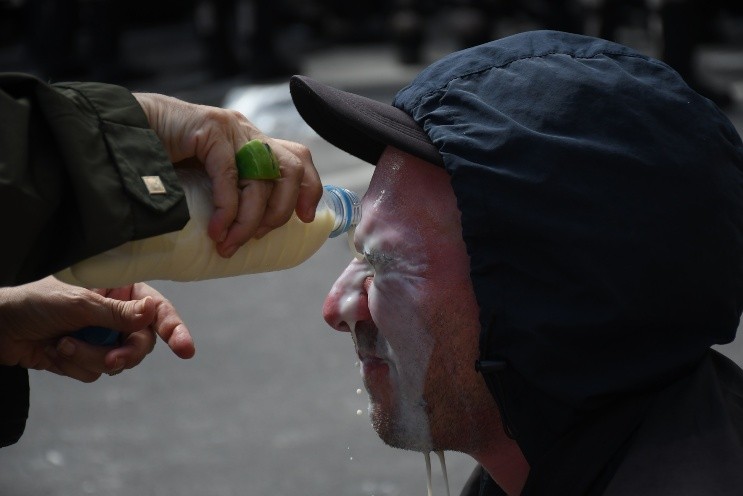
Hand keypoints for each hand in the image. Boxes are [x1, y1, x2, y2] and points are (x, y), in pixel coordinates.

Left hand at [0, 277, 194, 381]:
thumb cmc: (34, 303)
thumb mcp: (79, 304)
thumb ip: (118, 313)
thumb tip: (153, 312)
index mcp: (119, 290)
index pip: (156, 309)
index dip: (174, 328)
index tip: (185, 349)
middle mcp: (115, 314)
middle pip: (141, 342)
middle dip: (123, 352)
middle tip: (111, 360)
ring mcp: (100, 337)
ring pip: (117, 360)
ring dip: (88, 357)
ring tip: (62, 345)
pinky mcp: (84, 357)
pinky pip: (95, 372)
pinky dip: (74, 365)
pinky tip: (54, 351)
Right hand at [133, 93, 323, 257]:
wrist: (117, 131)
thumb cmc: (159, 163)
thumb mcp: (205, 182)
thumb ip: (227, 195)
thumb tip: (242, 236)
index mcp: (251, 143)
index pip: (297, 159)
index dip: (309, 189)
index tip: (306, 219)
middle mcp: (246, 133)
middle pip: (290, 169)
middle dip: (279, 212)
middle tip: (255, 239)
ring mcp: (229, 128)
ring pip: (262, 178)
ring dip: (250, 220)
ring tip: (228, 243)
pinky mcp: (209, 128)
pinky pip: (230, 175)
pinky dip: (227, 209)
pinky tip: (215, 229)